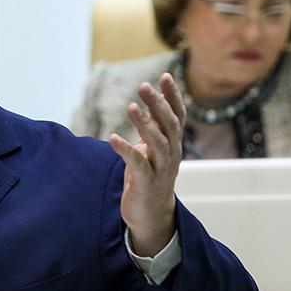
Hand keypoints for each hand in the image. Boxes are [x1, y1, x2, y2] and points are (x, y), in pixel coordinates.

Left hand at [109, 73, 185, 256]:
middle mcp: (172, 153)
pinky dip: (126, 150)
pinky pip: (137, 164)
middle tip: (144, 86)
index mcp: (173, 143)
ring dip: (144, 124)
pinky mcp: (146, 182)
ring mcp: (161, 169)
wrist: (151, 214)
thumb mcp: (152, 148)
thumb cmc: (148, 176)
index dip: (172, 96)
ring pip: (157, 142)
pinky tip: (113, 138)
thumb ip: (153, 127)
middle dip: (157, 104)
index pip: (178, 115)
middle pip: (169, 125)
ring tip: (131, 106)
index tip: (164, 75)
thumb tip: (152, 102)